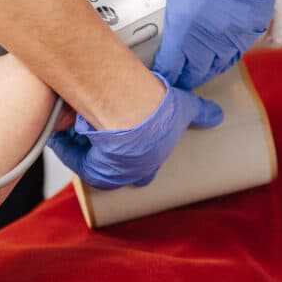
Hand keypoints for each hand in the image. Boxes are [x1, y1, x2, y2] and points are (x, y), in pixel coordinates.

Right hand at [48, 72, 222, 188]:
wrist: (129, 105)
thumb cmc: (156, 112)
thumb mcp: (187, 110)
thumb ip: (201, 113)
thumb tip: (217, 116)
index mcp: (146, 165)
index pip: (143, 175)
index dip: (138, 165)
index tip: (134, 154)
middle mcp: (122, 171)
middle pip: (112, 175)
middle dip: (108, 162)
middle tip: (105, 143)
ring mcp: (98, 164)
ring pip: (87, 161)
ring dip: (83, 148)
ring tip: (80, 128)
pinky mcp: (76, 151)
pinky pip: (67, 150)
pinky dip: (64, 140)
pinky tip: (64, 129)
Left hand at [105, 0, 281, 88]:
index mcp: (186, 23)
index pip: (172, 66)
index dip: (162, 76)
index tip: (155, 76)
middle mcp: (213, 34)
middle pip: (196, 73)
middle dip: (184, 76)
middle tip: (174, 74)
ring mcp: (236, 31)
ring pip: (220, 64)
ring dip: (206, 68)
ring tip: (195, 66)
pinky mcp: (255, 23)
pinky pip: (239, 49)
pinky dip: (227, 53)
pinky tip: (219, 48)